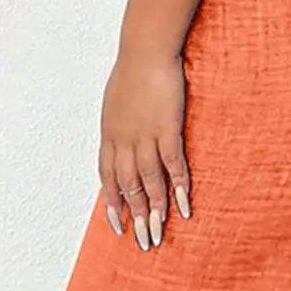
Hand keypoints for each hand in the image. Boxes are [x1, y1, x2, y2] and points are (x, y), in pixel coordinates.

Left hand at [99, 48, 190, 251]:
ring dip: (155, 208)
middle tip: (144, 240)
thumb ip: (118, 124)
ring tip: (161, 230)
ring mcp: (145, 136)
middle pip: (129, 186)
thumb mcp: (116, 102)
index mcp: (110, 135)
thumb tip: (121, 138)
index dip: (113, 203)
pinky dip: (178, 186)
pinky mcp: (167, 129)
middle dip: (136, 215)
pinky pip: (172, 164)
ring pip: (149, 181)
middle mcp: (124, 140)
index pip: (108, 178)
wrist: (145, 50)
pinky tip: (183, 204)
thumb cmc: (132, 72)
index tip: (118, 224)